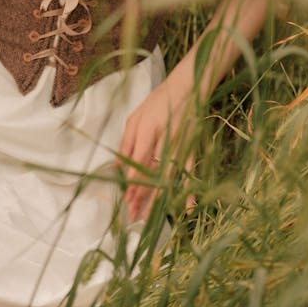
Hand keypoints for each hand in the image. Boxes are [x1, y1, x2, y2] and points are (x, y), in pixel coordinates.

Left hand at [119, 77, 194, 222]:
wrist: (187, 89)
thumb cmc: (157, 102)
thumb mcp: (135, 117)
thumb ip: (126, 142)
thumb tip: (116, 166)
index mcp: (148, 129)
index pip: (139, 161)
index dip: (132, 182)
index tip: (126, 200)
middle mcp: (165, 140)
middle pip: (153, 174)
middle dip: (142, 197)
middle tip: (132, 215)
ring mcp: (180, 146)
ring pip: (168, 179)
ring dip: (158, 199)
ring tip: (148, 217)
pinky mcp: (190, 149)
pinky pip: (188, 174)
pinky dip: (188, 192)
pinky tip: (186, 210)